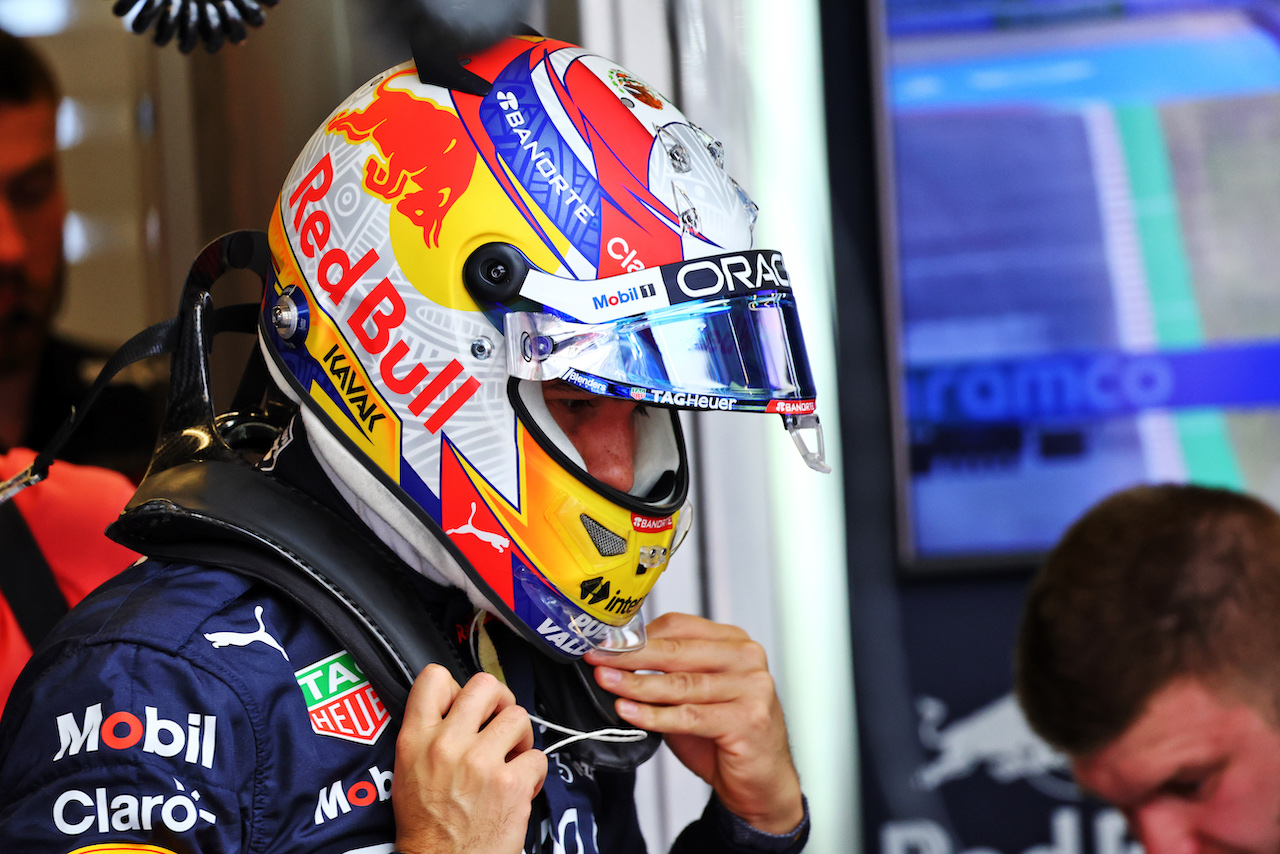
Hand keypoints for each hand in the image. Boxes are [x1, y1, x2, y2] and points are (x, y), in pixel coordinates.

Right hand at [392, 664, 547, 853]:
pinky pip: (538, 756)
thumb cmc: (427, 825)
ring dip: (520, 737)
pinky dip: (533, 772)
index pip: (434, 677)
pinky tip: (519, 786)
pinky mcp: (511, 784)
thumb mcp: (408, 770)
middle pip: (486, 685)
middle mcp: (448, 745)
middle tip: (499, 722)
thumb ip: (428, 732)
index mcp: (416, 739)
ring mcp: (481, 763)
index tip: (466, 704)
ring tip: (510, 758)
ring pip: (518, 717)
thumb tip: (457, 704)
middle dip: (499, 701)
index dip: (456, 686)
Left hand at [584, 613, 803, 834]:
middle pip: (677, 650)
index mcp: (734, 642)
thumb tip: (616, 660)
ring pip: (680, 683)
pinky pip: (689, 716)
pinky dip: (654, 715)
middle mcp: (747, 658)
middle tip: (597, 658)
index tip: (606, 642)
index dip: (638, 634)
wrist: (760, 782)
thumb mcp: (693, 695)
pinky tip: (628, 711)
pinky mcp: (748, 720)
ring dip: (636, 684)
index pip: (679, 625)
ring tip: (607, 682)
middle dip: (630, 655)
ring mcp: (752, 687)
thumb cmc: (724, 735)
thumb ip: (666, 675)